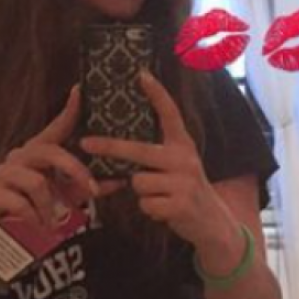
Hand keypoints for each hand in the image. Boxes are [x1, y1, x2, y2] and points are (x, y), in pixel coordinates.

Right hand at [0, 86, 97, 228]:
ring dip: (50, 206)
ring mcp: (4, 173)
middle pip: (49, 152)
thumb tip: (119, 180)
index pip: (55, 129)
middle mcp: (20, 156)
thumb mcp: (68, 195)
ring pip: (37, 183)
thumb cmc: (39, 207)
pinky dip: (34, 218)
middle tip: (92, 190)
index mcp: (38, 152)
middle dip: (74, 171)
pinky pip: (21, 204)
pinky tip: (35, 225)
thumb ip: (90, 186)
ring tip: (52, 220)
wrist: (7, 231)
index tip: (79, 91)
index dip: (68, 111)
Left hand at [81, 71, 232, 245]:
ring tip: (160, 197)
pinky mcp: (180, 204)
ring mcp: (183, 182)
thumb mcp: (180, 166)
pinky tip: (165, 210)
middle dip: (110, 148)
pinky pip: (145, 204)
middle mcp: (185, 159)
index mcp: (183, 145)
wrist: (213, 223)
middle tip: (86, 143)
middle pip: (139, 150)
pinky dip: (150, 210)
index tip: (141, 75)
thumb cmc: (187, 191)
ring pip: (138, 182)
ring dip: (142, 193)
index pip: (170, 114)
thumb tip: (123, 148)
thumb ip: (159, 155)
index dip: (157, 94)